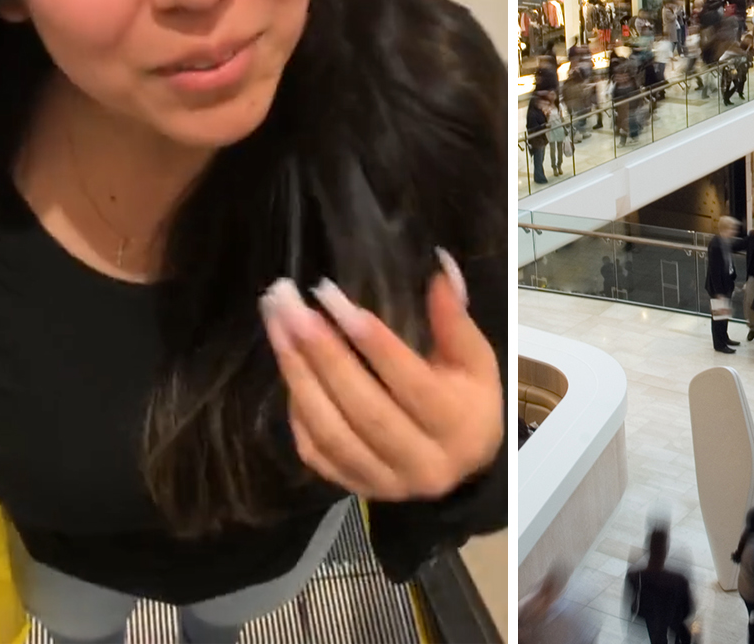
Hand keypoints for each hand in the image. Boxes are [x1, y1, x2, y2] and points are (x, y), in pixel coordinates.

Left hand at [261, 249, 503, 500]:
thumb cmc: (469, 402)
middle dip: (322, 355)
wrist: (461, 472)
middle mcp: (421, 461)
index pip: (411, 384)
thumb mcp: (475, 361)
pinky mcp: (355, 487)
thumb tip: (440, 266)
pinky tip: (290, 368)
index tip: (335, 302)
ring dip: (299, 376)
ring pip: (332, 431)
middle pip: (364, 408)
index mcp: (458, 425)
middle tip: (291, 308)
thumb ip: (454, 320)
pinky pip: (315, 450)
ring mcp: (384, 480)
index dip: (374, 344)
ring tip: (278, 327)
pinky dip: (297, 409)